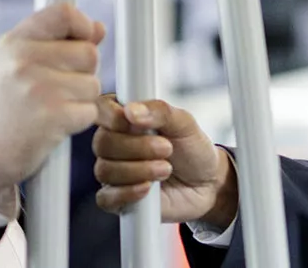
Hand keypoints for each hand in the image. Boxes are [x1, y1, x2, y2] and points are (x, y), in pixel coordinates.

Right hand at [0, 3, 105, 193]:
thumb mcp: (13, 63)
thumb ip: (54, 42)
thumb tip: (97, 29)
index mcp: (15, 41)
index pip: (64, 13)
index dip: (82, 25)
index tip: (84, 40)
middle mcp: (25, 60)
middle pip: (88, 53)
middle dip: (82, 72)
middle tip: (59, 88)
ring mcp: (39, 88)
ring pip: (92, 85)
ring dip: (81, 100)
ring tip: (51, 108)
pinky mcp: (53, 116)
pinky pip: (90, 111)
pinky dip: (78, 121)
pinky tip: (53, 125)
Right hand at [93, 96, 238, 228]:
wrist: (206, 184)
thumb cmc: (192, 150)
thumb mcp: (185, 124)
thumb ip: (160, 112)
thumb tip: (131, 111)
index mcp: (125, 118)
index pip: (101, 109)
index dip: (112, 116)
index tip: (134, 122)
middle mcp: (114, 144)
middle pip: (102, 143)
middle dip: (136, 147)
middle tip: (166, 149)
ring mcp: (114, 172)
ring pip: (105, 170)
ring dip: (138, 170)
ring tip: (166, 169)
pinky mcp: (117, 199)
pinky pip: (106, 198)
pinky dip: (128, 193)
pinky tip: (148, 189)